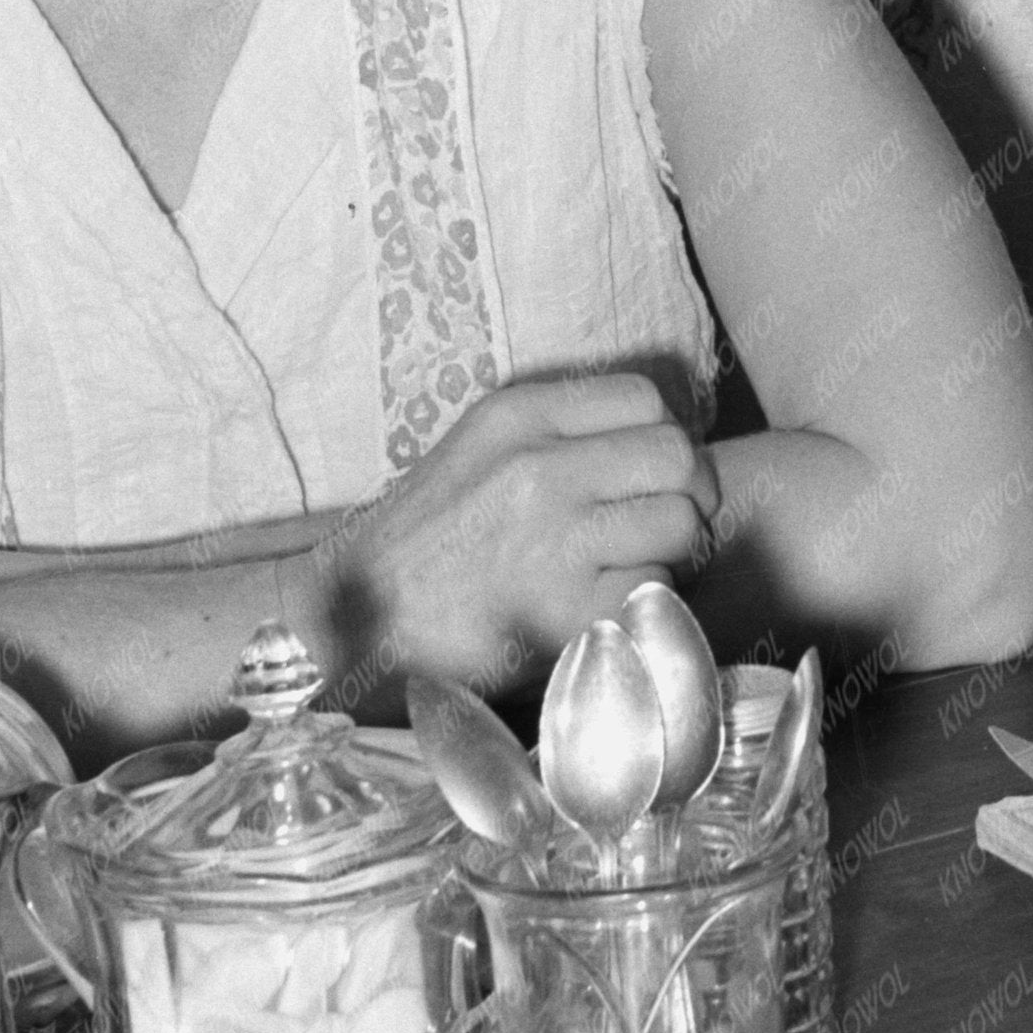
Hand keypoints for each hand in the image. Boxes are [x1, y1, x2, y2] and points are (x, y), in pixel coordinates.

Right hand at [320, 371, 719, 691]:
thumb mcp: (476, 454)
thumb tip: (655, 438)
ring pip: (677, 527)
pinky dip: (641, 609)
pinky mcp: (564, 614)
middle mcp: (539, 468)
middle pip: (677, 458)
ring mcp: (553, 542)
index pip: (645, 399)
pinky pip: (653, 593)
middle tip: (661, 530)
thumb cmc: (418, 547)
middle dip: (683, 496)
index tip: (650, 477)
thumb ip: (556, 435)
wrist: (349, 632)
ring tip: (623, 574)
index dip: (662, 439)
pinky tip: (603, 615)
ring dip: (666, 557)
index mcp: (516, 417)